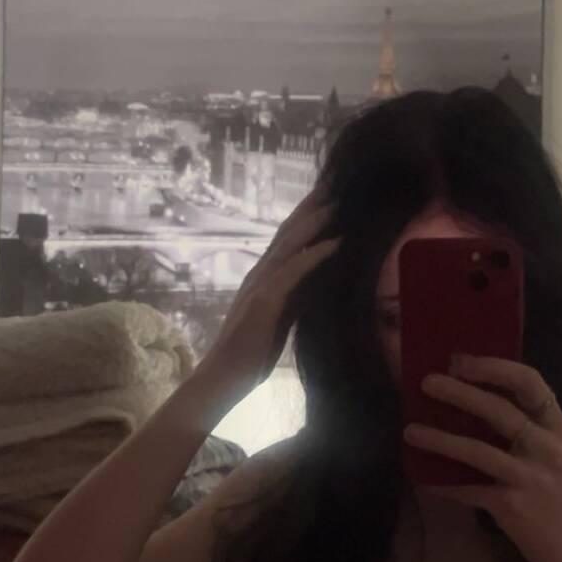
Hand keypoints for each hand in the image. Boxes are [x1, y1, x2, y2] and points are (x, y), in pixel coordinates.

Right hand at [194, 193, 338, 404]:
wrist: (224, 379)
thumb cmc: (252, 354)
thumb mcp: (284, 318)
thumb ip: (298, 295)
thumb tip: (323, 278)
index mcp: (265, 276)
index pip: (289, 238)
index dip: (308, 215)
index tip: (331, 195)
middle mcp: (260, 273)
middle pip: (289, 231)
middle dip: (311, 206)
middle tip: (335, 182)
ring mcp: (260, 285)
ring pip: (289, 244)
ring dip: (315, 221)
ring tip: (338, 201)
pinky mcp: (264, 302)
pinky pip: (292, 272)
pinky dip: (314, 255)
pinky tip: (335, 243)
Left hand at [403, 356, 561, 561]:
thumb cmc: (560, 498)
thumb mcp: (555, 455)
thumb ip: (528, 429)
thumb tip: (474, 399)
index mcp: (559, 428)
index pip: (531, 383)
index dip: (495, 367)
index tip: (461, 360)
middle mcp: (548, 448)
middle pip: (499, 410)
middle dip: (460, 393)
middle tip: (427, 382)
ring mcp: (531, 477)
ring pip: (477, 450)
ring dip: (440, 439)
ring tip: (410, 431)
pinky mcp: (513, 506)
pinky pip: (469, 489)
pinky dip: (443, 483)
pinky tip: (423, 477)